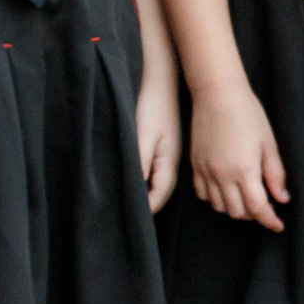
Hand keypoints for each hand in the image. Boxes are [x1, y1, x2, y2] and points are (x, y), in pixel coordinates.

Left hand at [135, 69, 180, 211]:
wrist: (161, 81)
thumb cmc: (151, 106)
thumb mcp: (142, 135)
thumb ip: (140, 162)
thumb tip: (137, 189)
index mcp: (168, 161)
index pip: (159, 194)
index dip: (147, 208)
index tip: (133, 222)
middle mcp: (172, 159)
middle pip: (162, 190)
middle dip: (149, 204)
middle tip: (131, 216)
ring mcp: (170, 152)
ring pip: (160, 180)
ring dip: (149, 192)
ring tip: (134, 203)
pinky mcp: (165, 144)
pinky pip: (159, 169)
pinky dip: (149, 178)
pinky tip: (140, 179)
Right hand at [189, 85, 287, 230]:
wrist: (217, 94)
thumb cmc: (247, 114)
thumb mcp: (269, 143)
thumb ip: (275, 174)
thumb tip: (281, 198)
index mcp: (244, 170)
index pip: (258, 208)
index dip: (270, 220)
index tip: (277, 225)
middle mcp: (222, 175)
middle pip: (237, 212)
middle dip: (253, 215)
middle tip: (264, 207)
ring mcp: (206, 170)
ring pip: (219, 206)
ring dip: (234, 208)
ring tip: (245, 199)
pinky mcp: (195, 164)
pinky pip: (202, 193)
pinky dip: (214, 199)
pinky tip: (224, 190)